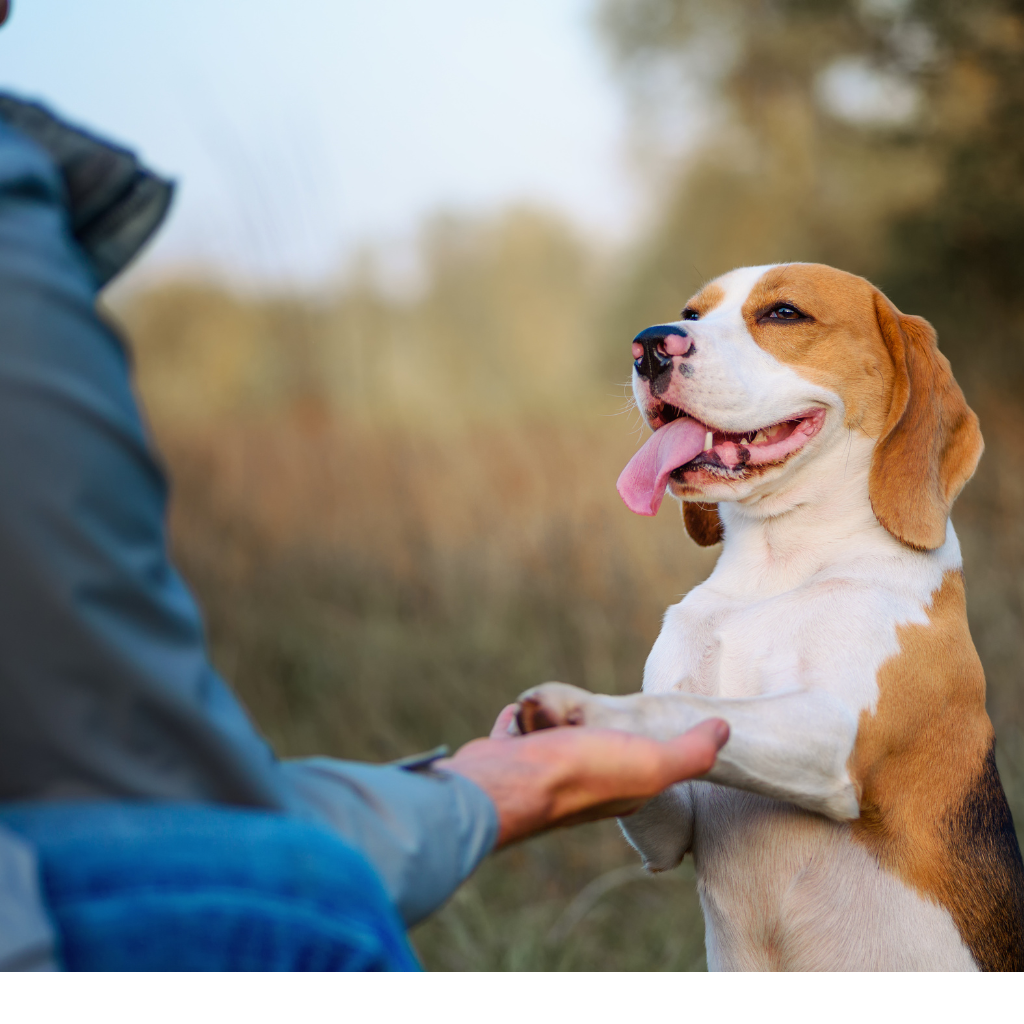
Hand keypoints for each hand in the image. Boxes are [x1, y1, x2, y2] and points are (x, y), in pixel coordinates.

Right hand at [438, 704, 728, 846]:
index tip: (648, 724)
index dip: (646, 742)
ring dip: (553, 718)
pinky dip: (518, 720)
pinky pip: (516, 732)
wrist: (507, 782)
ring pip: (553, 736)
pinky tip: (520, 712)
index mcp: (620, 790)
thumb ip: (692, 752)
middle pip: (592, 745)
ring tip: (555, 709)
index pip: (641, 763)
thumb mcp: (652, 763)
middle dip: (592, 726)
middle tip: (592, 713)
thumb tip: (726, 729)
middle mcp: (580, 785)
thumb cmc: (581, 774)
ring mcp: (541, 771)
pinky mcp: (508, 757)